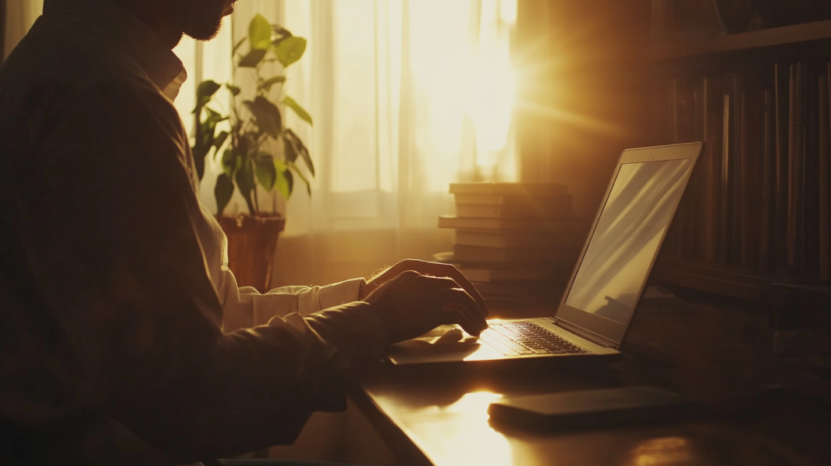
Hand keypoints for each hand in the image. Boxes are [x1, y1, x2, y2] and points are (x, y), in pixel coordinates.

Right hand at [360, 259, 488, 317]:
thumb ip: (405, 293)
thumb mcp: (388, 294)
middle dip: (471, 300)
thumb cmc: (370, 314)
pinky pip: (458, 315)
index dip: (458, 288)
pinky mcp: (431, 311)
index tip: (466, 299)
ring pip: (462, 298)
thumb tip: (417, 304)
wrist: (364, 322)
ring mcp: (427, 294)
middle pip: (455, 285)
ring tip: (481, 325)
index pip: (442, 276)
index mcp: (411, 272)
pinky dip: (469, 322)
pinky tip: (472, 332)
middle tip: (481, 314)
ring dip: (474, 312)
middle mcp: (422, 280)